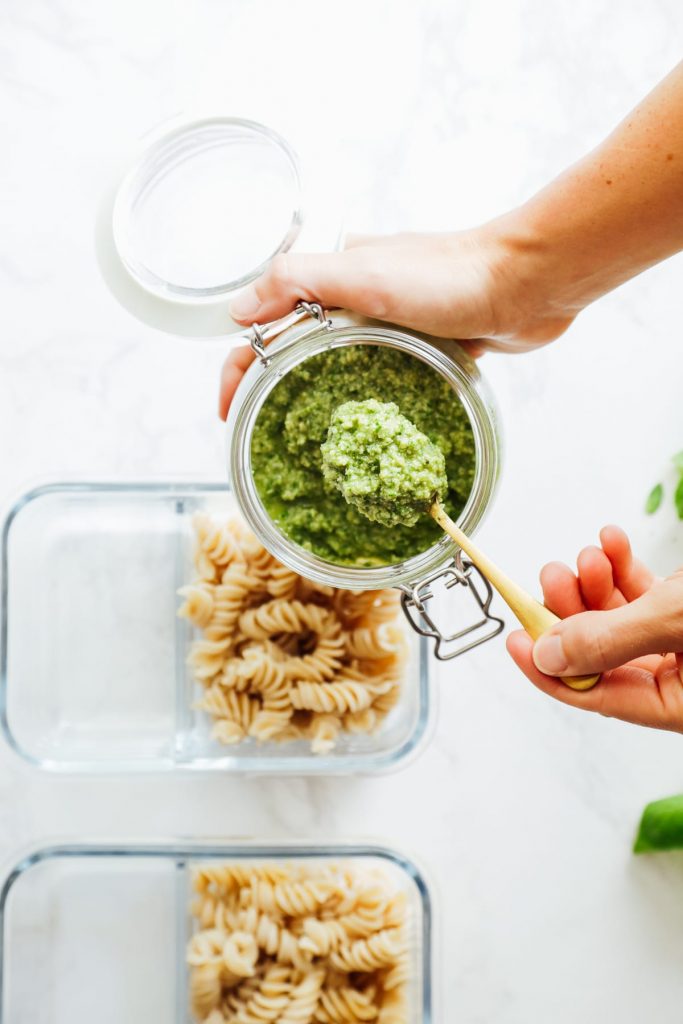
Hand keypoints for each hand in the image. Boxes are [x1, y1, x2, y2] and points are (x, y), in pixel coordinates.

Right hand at [218, 225, 576, 418]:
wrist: (526, 282)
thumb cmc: (448, 276)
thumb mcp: (362, 274)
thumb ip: (297, 282)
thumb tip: (237, 312)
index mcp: (332, 276)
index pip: (264, 323)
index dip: (238, 367)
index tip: (228, 412)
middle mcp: (354, 298)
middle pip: (295, 348)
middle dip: (271, 389)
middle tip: (262, 436)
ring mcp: (388, 324)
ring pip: (336, 364)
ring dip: (315, 398)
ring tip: (303, 443)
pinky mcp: (422, 346)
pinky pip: (379, 376)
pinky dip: (362, 399)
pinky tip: (360, 428)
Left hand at [507, 525, 682, 731]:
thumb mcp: (675, 623)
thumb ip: (612, 640)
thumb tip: (549, 657)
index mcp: (679, 704)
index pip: (597, 697)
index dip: (549, 670)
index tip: (516, 640)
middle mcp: (678, 679)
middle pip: (602, 653)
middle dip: (571, 611)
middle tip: (554, 578)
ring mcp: (679, 645)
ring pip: (620, 618)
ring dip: (596, 582)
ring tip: (588, 557)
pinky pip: (644, 595)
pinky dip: (624, 567)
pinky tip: (612, 542)